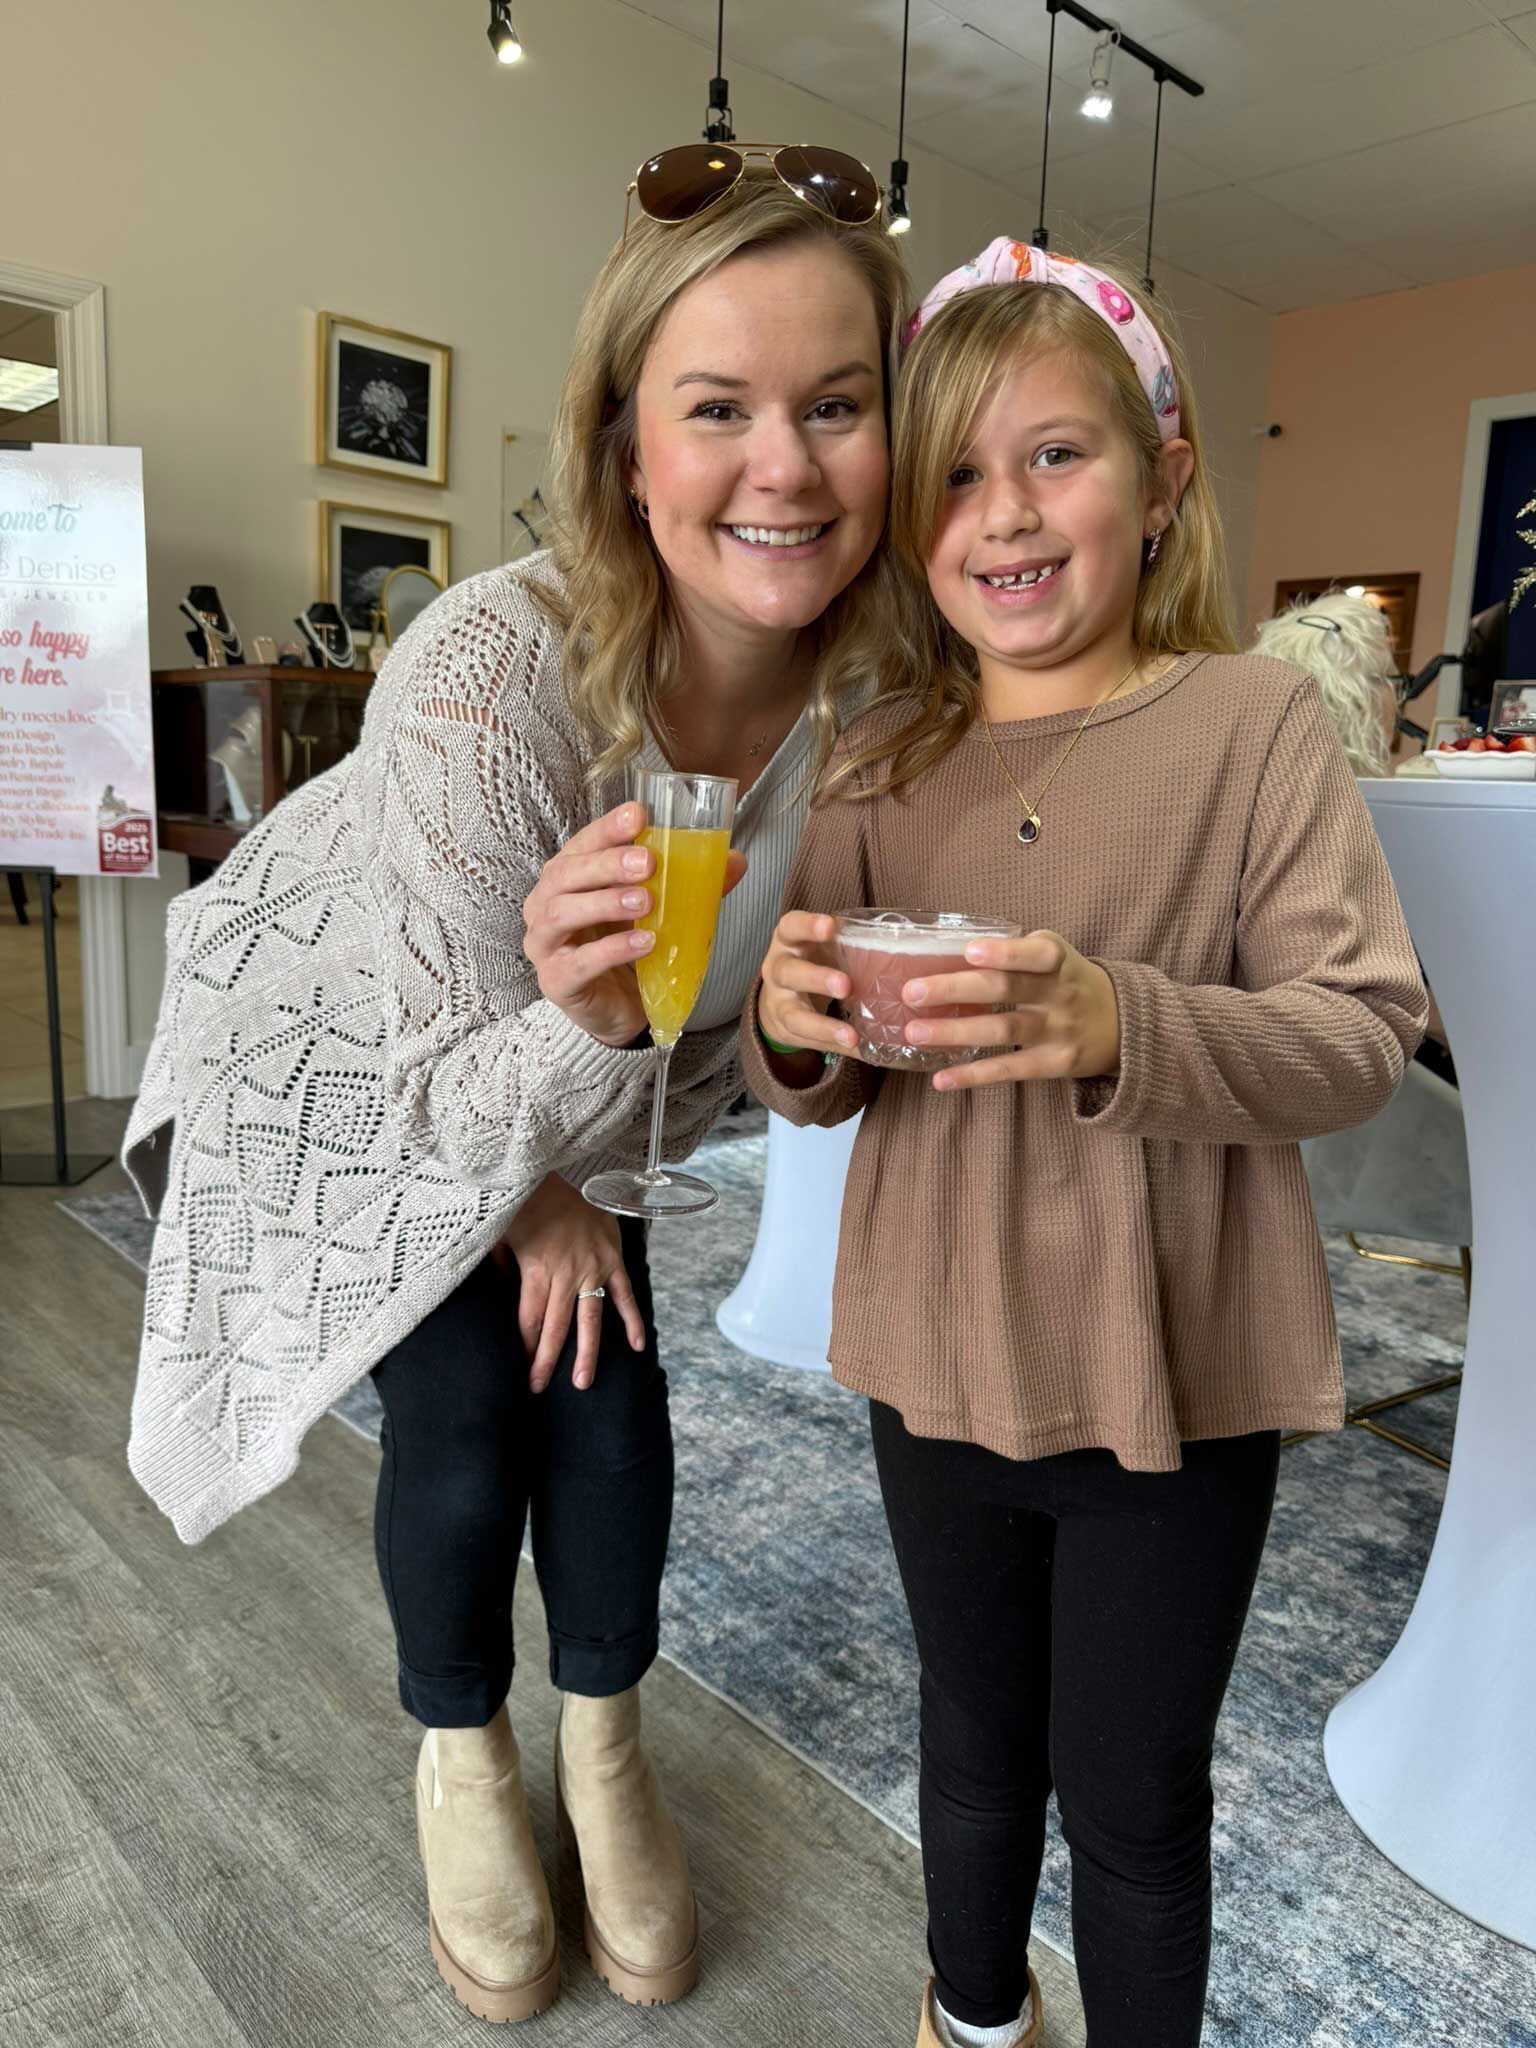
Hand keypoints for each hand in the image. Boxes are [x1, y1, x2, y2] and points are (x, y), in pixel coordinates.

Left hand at [492, 1173, 646, 1390]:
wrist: (572, 1171)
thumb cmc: (532, 1198)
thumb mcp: (505, 1227)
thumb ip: (499, 1259)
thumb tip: (497, 1283)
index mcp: (537, 1268)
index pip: (531, 1318)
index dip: (526, 1346)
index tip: (522, 1368)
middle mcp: (566, 1274)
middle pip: (556, 1327)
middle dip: (547, 1360)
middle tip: (540, 1387)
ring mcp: (593, 1268)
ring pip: (589, 1319)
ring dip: (587, 1353)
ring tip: (583, 1382)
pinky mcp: (613, 1259)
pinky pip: (624, 1295)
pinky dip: (632, 1320)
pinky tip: (637, 1346)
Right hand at [524, 801, 747, 1048]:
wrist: (617, 1008)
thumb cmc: (627, 947)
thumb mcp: (657, 909)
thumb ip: (689, 884)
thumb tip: (735, 860)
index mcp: (567, 878)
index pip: (581, 844)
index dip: (606, 828)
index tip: (637, 815)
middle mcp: (545, 905)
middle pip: (565, 874)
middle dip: (607, 863)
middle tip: (648, 864)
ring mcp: (545, 944)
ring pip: (563, 913)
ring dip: (606, 902)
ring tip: (645, 902)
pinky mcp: (556, 981)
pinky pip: (580, 962)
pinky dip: (613, 950)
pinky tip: (645, 943)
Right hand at [758, 911, 858, 1059]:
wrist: (777, 997)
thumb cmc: (812, 962)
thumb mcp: (821, 947)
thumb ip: (848, 946)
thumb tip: (905, 956)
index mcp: (788, 941)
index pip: (791, 927)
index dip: (807, 926)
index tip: (830, 926)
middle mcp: (777, 970)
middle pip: (788, 972)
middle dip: (816, 979)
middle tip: (845, 986)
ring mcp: (778, 1003)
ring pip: (793, 1015)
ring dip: (823, 1026)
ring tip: (850, 1036)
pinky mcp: (785, 1029)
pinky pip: (807, 1040)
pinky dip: (832, 1045)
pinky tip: (855, 1048)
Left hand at [900, 929, 1120, 1091]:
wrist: (1125, 1025)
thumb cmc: (1070, 982)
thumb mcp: (1056, 958)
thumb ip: (1015, 954)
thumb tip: (945, 955)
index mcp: (1058, 960)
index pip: (1037, 953)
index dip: (1006, 953)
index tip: (970, 951)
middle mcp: (1060, 994)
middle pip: (1005, 989)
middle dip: (955, 989)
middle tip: (912, 992)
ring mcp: (1058, 1031)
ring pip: (1002, 1030)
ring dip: (955, 1032)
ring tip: (914, 1033)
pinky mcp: (1055, 1064)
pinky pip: (1010, 1069)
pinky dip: (973, 1075)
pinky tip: (941, 1079)